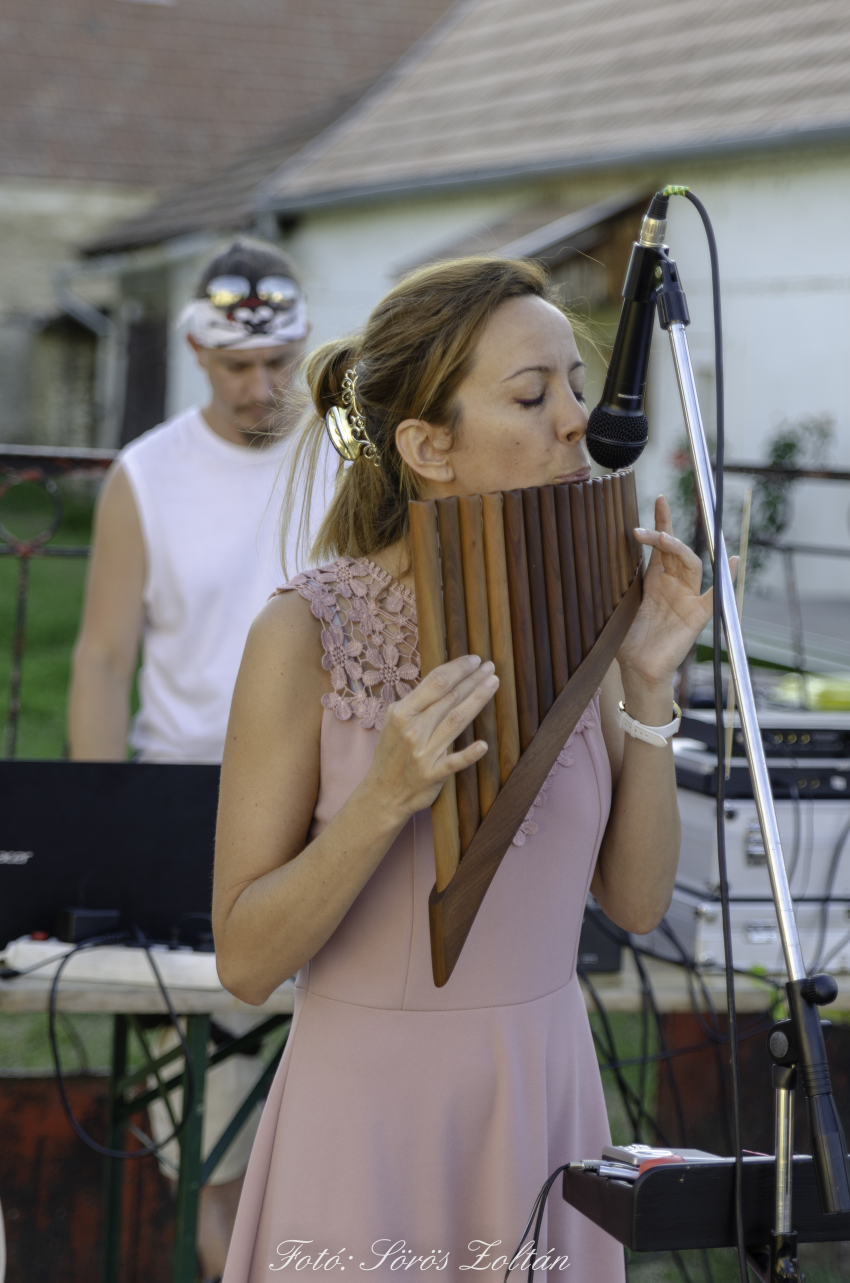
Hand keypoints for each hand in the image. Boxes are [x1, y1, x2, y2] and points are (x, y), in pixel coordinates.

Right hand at [365, 655, 498, 821]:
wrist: (382, 794)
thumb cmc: (392, 754)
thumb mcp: (395, 722)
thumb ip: (417, 704)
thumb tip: (443, 680)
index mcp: (402, 713)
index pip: (434, 683)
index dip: (456, 669)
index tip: (474, 660)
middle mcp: (412, 729)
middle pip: (449, 698)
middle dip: (472, 679)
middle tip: (490, 667)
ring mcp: (422, 753)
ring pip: (455, 721)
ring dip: (477, 700)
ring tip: (492, 684)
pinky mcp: (432, 775)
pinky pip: (453, 762)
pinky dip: (468, 754)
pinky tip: (483, 745)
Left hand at [617, 495, 737, 691]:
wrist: (637, 669)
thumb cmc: (626, 640)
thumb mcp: (616, 606)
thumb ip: (618, 584)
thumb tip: (595, 558)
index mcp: (655, 581)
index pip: (661, 545)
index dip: (662, 522)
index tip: (660, 499)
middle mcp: (674, 585)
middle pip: (676, 550)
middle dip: (663, 534)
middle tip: (644, 530)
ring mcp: (688, 598)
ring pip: (690, 564)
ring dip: (677, 549)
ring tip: (662, 538)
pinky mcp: (698, 615)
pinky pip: (716, 594)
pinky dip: (727, 577)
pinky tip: (732, 561)